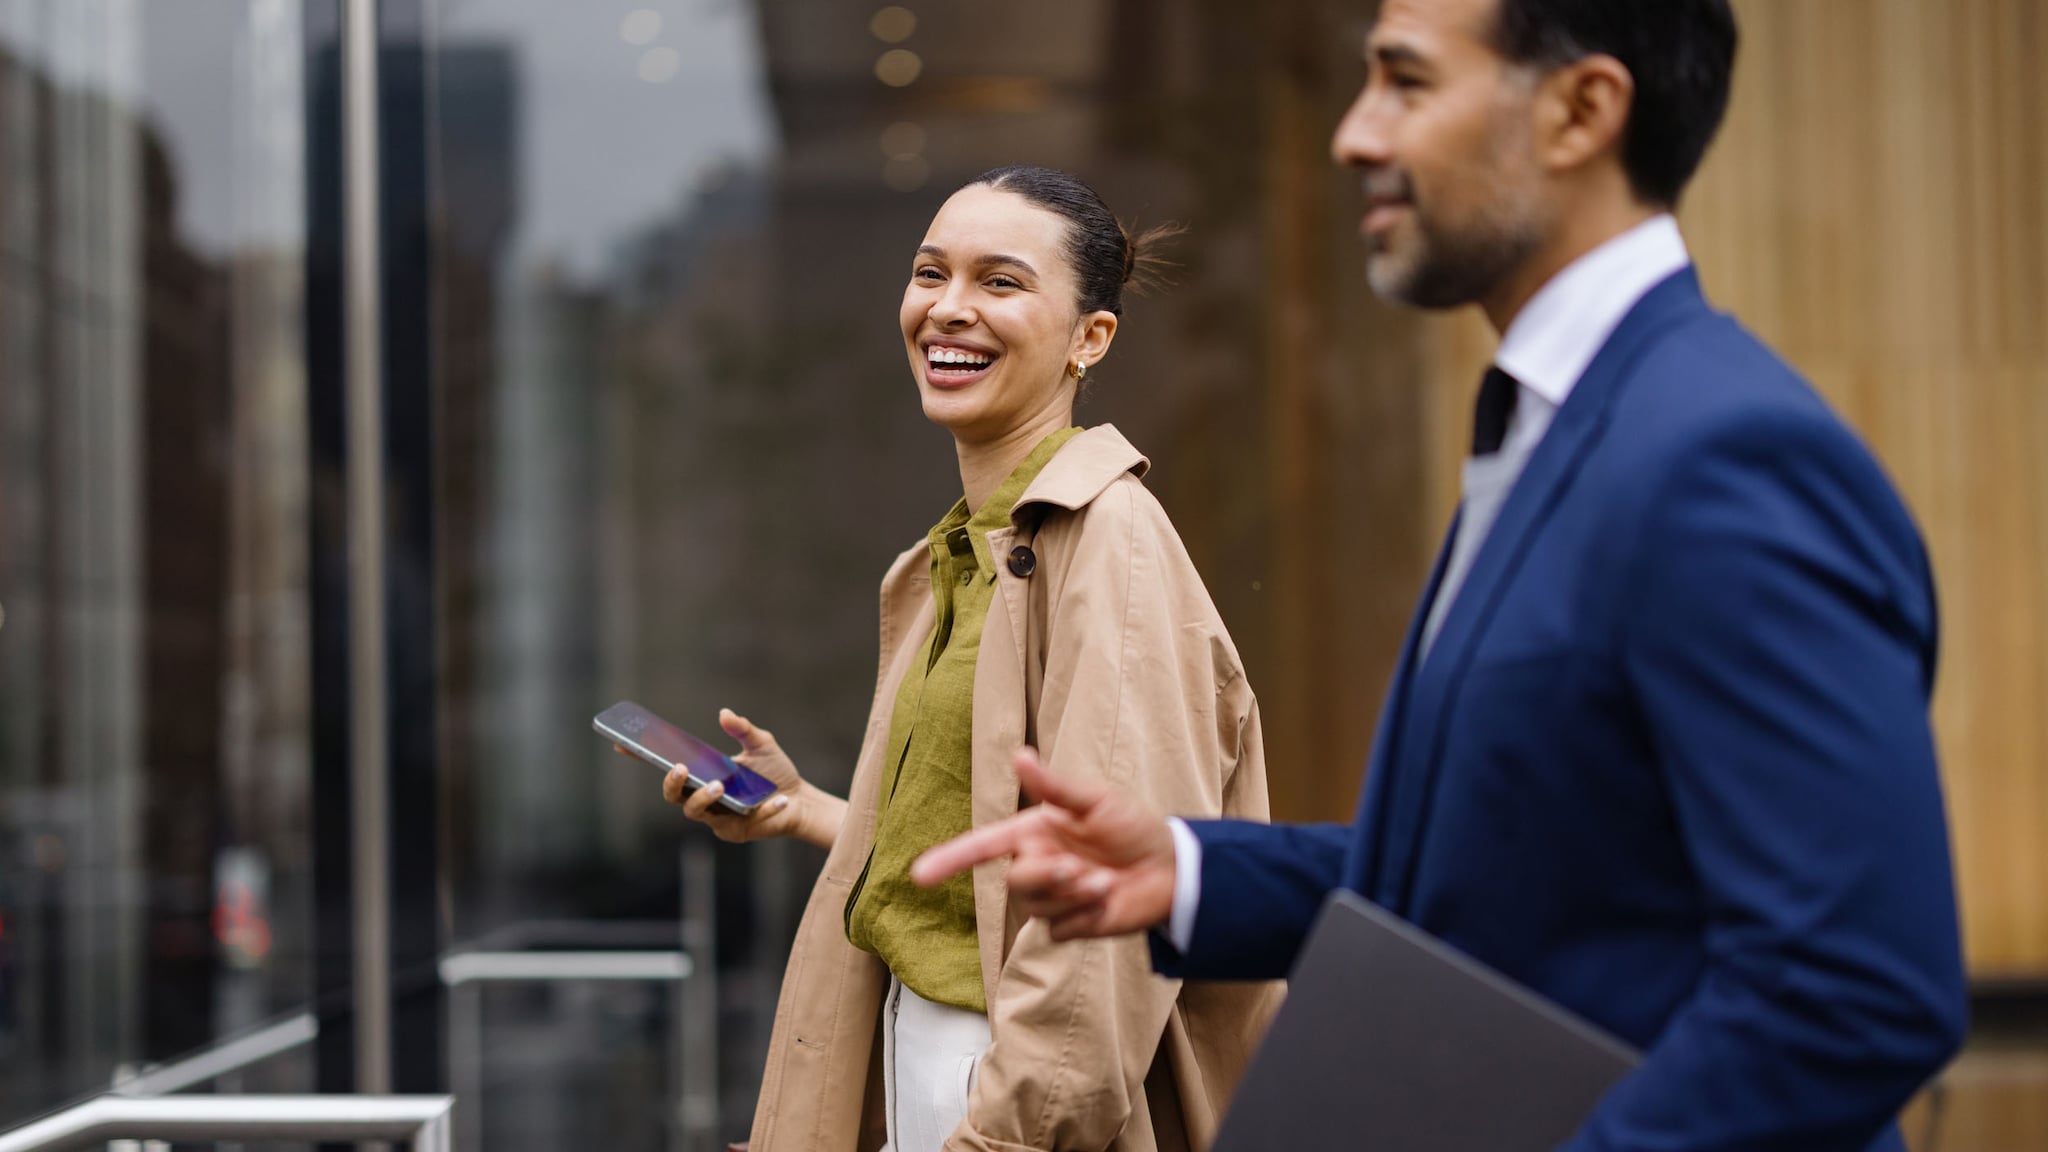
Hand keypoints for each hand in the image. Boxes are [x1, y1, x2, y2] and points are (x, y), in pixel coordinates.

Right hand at [637, 709, 842, 848]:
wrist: (800, 801)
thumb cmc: (775, 773)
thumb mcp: (762, 744)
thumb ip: (743, 729)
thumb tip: (724, 714)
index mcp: (703, 774)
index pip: (668, 767)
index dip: (643, 758)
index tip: (622, 745)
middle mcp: (703, 797)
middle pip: (673, 795)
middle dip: (671, 783)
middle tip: (680, 768)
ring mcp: (716, 817)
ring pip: (695, 812)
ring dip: (704, 798)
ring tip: (720, 785)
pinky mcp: (735, 832)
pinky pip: (739, 822)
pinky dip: (762, 809)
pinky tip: (778, 799)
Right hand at [911, 747, 1177, 940]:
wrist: (1169, 869)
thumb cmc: (1132, 827)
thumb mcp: (1095, 800)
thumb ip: (1054, 787)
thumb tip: (1019, 755)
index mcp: (1034, 832)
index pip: (982, 847)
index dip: (950, 860)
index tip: (919, 875)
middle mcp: (1036, 865)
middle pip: (1014, 881)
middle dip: (1047, 876)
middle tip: (1082, 869)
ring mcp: (1051, 898)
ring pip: (1036, 907)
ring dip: (1074, 895)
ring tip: (1105, 882)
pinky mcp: (1069, 926)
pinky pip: (1059, 929)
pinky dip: (1085, 916)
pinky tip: (1108, 902)